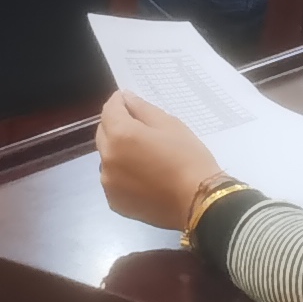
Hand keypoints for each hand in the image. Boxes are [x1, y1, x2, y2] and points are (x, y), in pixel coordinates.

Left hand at [97, 90, 224, 230]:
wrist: (199, 203)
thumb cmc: (188, 159)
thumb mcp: (170, 125)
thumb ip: (142, 109)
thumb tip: (126, 98)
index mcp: (121, 135)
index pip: (109, 110)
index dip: (119, 101)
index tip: (129, 102)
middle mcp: (107, 158)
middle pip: (103, 132)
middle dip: (116, 125)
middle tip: (139, 128)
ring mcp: (108, 182)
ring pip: (107, 157)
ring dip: (118, 151)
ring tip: (144, 157)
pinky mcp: (114, 201)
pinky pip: (113, 179)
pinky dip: (122, 174)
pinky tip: (143, 177)